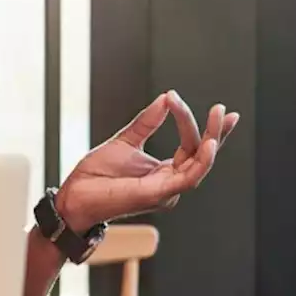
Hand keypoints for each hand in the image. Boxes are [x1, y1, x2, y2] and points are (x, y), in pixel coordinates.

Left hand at [54, 90, 239, 232]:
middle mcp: (170, 183)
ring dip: (211, 140)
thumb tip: (165, 99)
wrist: (74, 195)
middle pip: (202, 156)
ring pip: (200, 164)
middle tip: (221, 110)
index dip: (204, 128)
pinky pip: (189, 178)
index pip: (193, 147)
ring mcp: (167, 191)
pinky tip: (209, 143)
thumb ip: (147, 122)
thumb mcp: (124, 141)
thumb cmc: (95, 175)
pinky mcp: (159, 194)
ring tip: (216, 118)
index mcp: (164, 172)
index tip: (208, 105)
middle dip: (216, 132)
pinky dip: (201, 161)